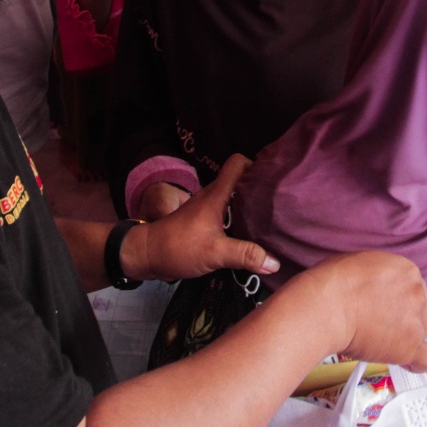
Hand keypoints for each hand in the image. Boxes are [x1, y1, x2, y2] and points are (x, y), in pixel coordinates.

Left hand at [124, 155, 277, 282]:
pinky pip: (227, 212)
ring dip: (250, 204)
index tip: (273, 179)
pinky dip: (239, 218)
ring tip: (271, 217)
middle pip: (240, 180)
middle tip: (279, 201)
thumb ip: (245, 255)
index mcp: (216, 195)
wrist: (146, 255)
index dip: (256, 165)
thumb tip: (275, 262)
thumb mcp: (215, 253)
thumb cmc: (179, 247)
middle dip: (259, 187)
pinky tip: (250, 233)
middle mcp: (212, 196)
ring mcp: (206, 208)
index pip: (237, 164)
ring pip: (234, 197)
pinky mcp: (203, 221)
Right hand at [302, 252, 426, 371]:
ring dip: (404, 337)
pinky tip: (406, 361)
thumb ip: (381, 277)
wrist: (329, 306)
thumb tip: (377, 288)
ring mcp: (417, 322)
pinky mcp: (410, 347)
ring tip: (377, 340)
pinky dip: (419, 362)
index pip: (411, 289)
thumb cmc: (335, 282)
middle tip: (377, 323)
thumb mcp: (364, 262)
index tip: (382, 306)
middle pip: (419, 310)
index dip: (396, 299)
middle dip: (402, 318)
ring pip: (420, 333)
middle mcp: (418, 294)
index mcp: (408, 271)